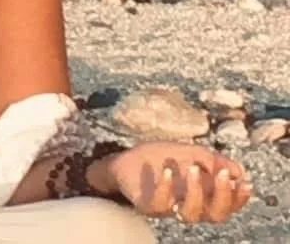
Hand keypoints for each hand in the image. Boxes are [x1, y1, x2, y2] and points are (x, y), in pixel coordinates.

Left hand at [107, 142, 252, 223]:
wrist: (123, 160)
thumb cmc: (159, 158)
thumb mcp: (188, 153)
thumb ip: (212, 160)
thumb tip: (239, 171)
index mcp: (202, 196)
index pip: (227, 206)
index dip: (239, 199)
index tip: (245, 182)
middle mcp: (188, 206)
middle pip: (215, 216)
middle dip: (224, 197)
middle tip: (224, 174)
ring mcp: (168, 208)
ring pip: (190, 215)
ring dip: (196, 192)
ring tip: (192, 167)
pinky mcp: (146, 205)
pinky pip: (159, 205)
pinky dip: (165, 188)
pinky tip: (167, 170)